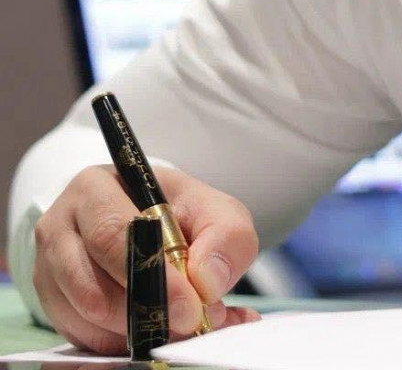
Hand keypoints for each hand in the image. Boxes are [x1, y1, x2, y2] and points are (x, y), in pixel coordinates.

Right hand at [33, 164, 260, 353]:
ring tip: (179, 321)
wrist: (153, 225)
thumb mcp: (216, 212)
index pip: (113, 234)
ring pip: (87, 317)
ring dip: (137, 328)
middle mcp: (61, 226)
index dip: (152, 275)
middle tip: (187, 323)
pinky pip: (83, 337)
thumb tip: (207, 281)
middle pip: (92, 285)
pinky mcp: (52, 305)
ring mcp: (48, 268)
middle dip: (145, 310)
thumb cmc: (180, 214)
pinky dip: (122, 342)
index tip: (190, 305)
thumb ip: (225, 238)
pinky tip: (153, 326)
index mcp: (96, 188)